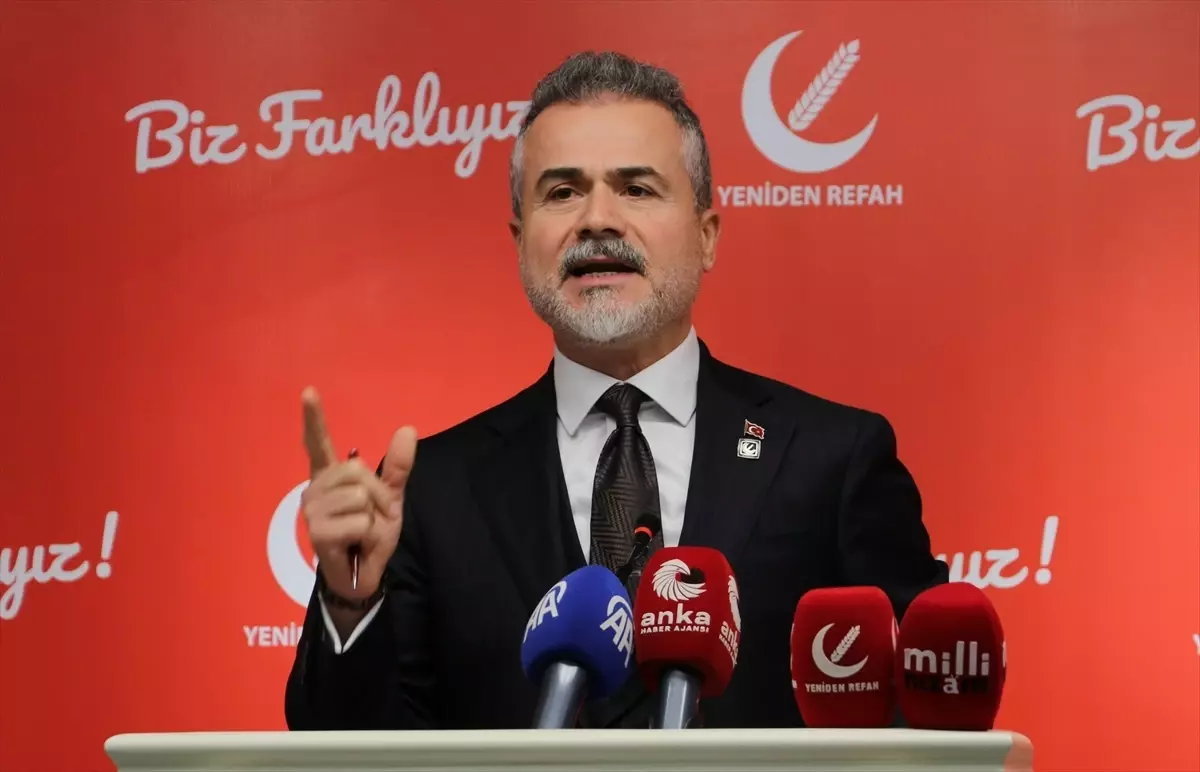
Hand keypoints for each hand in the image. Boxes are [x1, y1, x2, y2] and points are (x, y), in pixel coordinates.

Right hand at [300, 386, 416, 599]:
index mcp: (329, 477)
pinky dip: (370, 535)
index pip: (319, 443)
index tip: (309, 391)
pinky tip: (357, 545)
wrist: (362, 574)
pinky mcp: (318, 533)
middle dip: (379, 495)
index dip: (314, 418)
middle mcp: (314, 489)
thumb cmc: (369, 534)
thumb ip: (397, 467)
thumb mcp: (389, 499)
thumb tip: (407, 429)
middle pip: (358, 471)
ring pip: (361, 496)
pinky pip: (360, 521)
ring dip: (375, 517)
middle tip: (372, 517)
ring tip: (362, 532)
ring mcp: (313, 511)